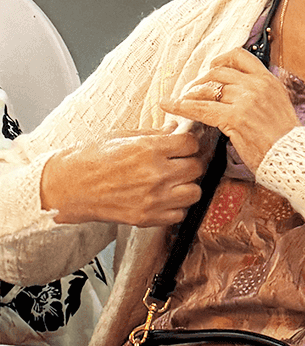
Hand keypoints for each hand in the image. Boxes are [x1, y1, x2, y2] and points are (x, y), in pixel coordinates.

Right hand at [41, 130, 210, 226]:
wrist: (68, 187)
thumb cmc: (90, 159)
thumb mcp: (122, 137)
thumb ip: (154, 134)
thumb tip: (175, 128)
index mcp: (149, 149)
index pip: (191, 144)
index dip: (188, 144)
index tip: (181, 146)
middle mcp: (156, 174)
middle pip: (196, 167)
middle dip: (189, 163)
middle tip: (177, 164)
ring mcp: (153, 198)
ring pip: (194, 192)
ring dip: (187, 186)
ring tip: (174, 183)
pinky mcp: (147, 218)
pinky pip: (180, 214)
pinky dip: (176, 208)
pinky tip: (164, 199)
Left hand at [160, 48, 299, 172]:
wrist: (293, 156)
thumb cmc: (285, 139)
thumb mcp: (278, 105)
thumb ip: (259, 94)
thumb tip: (236, 92)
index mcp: (268, 80)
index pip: (240, 56)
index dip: (221, 60)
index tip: (212, 67)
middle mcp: (257, 85)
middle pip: (218, 72)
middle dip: (201, 80)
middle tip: (192, 91)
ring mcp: (246, 100)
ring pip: (207, 89)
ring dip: (190, 95)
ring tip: (182, 101)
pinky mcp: (235, 117)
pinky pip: (201, 109)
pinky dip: (182, 106)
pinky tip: (169, 106)